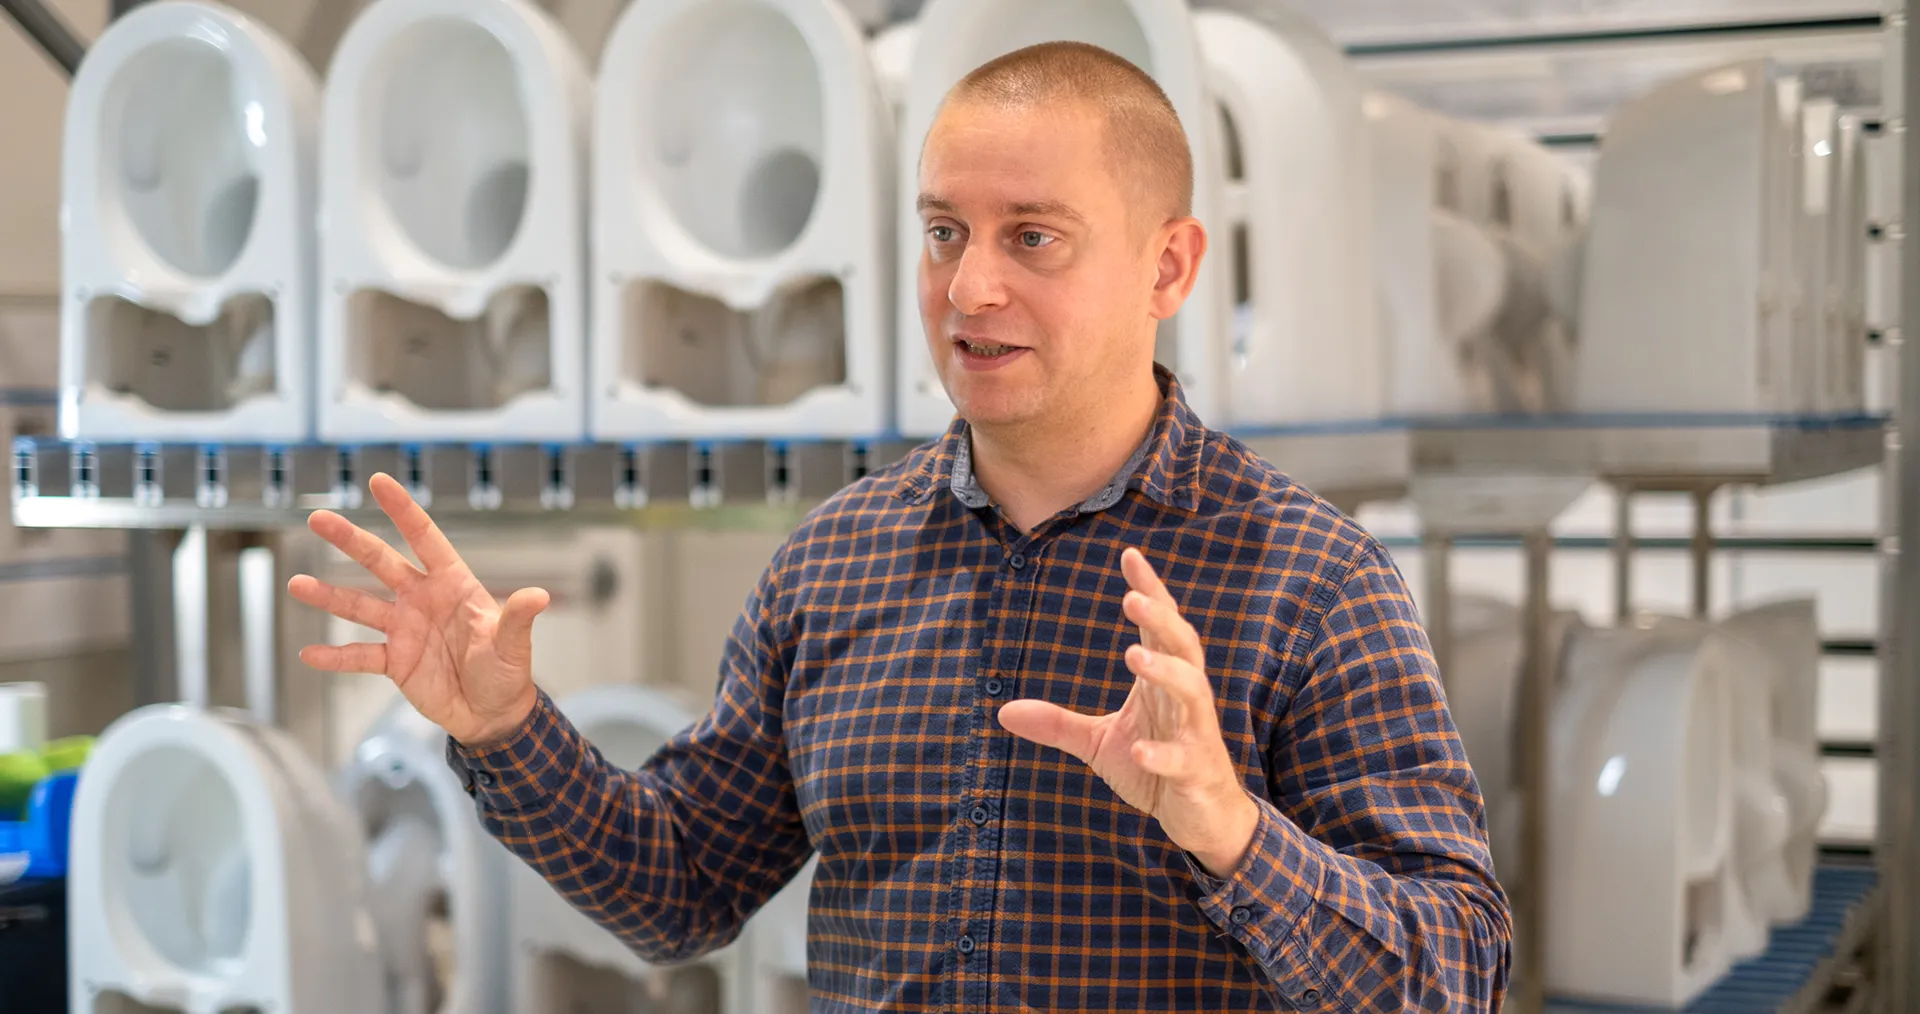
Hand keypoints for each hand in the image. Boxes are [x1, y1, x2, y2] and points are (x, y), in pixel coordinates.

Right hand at [287, 473, 549, 746]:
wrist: (492, 714)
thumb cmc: (508, 671)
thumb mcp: (513, 644)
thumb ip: (518, 618)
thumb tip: (539, 596)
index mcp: (453, 584)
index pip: (425, 539)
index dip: (404, 510)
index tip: (379, 482)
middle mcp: (422, 599)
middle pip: (381, 563)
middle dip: (351, 540)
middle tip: (318, 518)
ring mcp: (405, 629)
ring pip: (359, 606)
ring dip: (329, 596)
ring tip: (297, 585)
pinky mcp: (394, 662)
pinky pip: (359, 656)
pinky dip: (335, 657)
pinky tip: (310, 653)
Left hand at [997, 548, 1258, 878]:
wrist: (1202, 818)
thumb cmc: (1156, 768)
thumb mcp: (1100, 743)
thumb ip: (1058, 724)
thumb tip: (1002, 710)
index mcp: (1163, 682)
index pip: (1160, 627)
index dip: (1150, 589)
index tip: (1130, 554)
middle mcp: (1184, 699)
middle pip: (1182, 645)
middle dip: (1161, 618)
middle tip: (1132, 596)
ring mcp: (1195, 734)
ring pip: (1192, 691)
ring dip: (1166, 670)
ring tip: (1133, 654)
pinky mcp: (1197, 772)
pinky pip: (1183, 759)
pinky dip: (1163, 753)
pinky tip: (1142, 751)